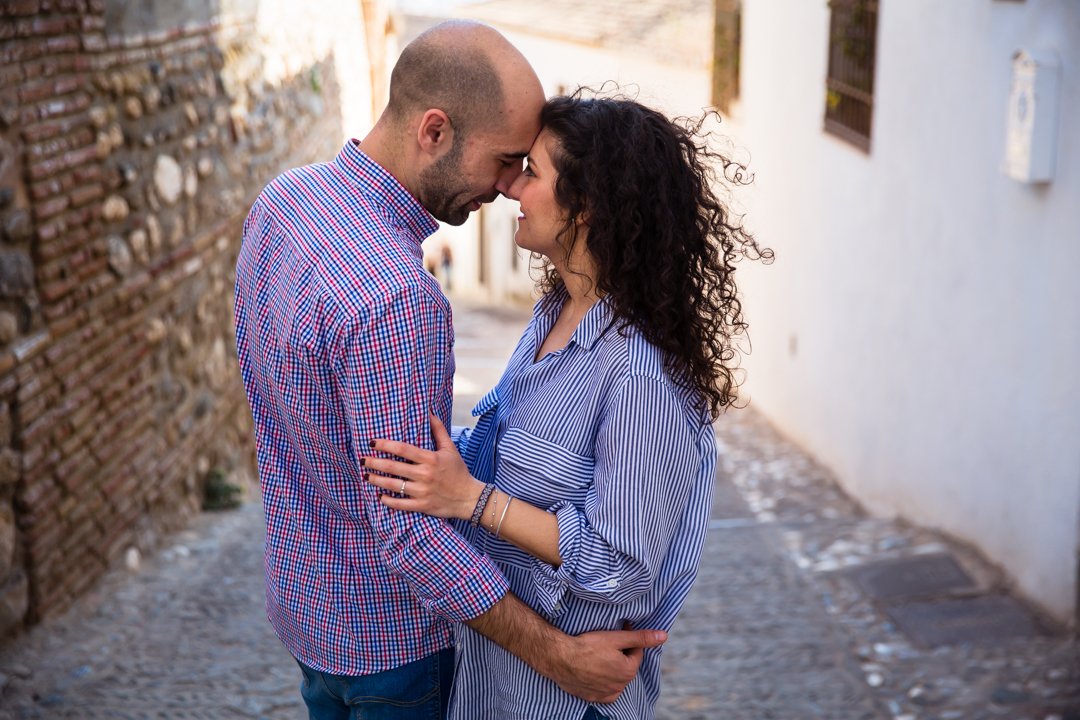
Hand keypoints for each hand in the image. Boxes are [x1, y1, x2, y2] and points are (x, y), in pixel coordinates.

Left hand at [366, 414, 484, 519]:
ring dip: (376, 480)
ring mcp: (422, 491)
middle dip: (374, 462)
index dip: (385, 445)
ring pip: (393, 485)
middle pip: (393, 467)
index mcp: (430, 459)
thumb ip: (438, 430)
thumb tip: (429, 412)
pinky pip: (400, 504)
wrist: (469, 498)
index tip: (372, 442)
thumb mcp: (450, 449)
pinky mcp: (422, 506)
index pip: (402, 449)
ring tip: (365, 475)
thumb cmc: (458, 471)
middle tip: (362, 459)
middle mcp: (424, 475)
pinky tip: (379, 496)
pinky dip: (388, 500)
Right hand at [545, 628, 666, 703]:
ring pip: (616, 678)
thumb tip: (664, 636)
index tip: (618, 631)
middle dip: (621, 654)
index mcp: (628, 670)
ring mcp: (606, 693)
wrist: (560, 658)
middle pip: (626, 665)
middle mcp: (620, 685)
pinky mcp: (593, 697)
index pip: (636, 652)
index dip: (629, 639)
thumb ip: (641, 637)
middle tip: (607, 643)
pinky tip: (596, 672)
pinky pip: (605, 691)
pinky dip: (604, 682)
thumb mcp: (616, 637)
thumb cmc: (587, 646)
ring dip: (613, 668)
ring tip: (599, 656)